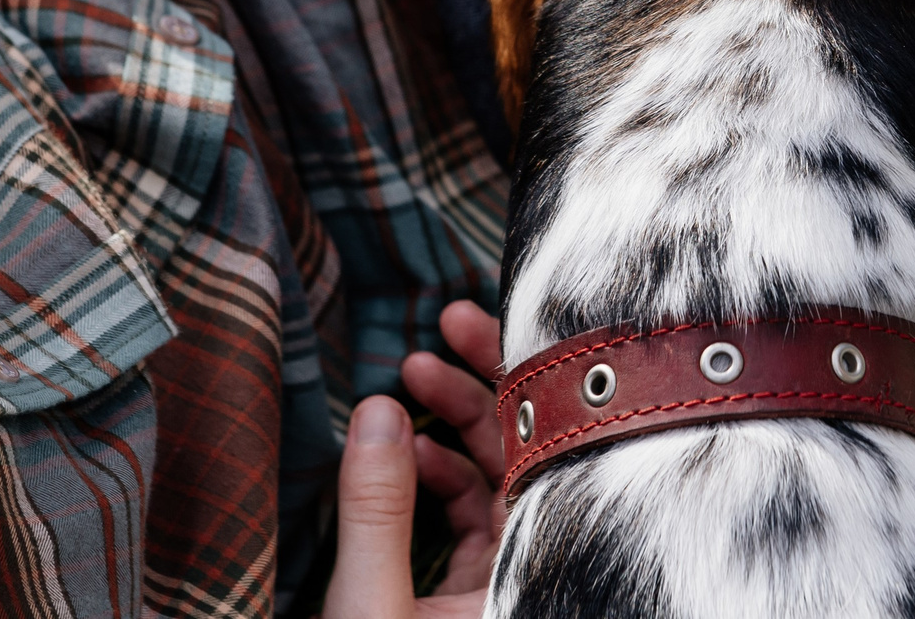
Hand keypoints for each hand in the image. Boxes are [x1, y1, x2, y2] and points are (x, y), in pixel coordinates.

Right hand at [324, 301, 509, 618]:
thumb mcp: (370, 601)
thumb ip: (377, 511)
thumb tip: (380, 410)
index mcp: (532, 566)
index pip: (544, 452)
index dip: (509, 379)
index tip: (465, 324)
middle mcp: (532, 566)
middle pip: (526, 454)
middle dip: (481, 387)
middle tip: (446, 323)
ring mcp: (501, 581)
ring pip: (495, 479)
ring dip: (454, 425)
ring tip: (412, 374)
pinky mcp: (471, 597)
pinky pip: (470, 516)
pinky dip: (439, 477)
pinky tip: (408, 449)